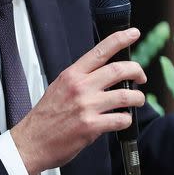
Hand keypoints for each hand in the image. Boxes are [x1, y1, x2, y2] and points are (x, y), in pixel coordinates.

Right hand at [10, 28, 146, 174]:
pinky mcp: (91, 126)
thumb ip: (80, 78)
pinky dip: (127, 119)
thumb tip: (102, 73)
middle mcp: (81, 87)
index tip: (133, 33)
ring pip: (125, 95)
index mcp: (72, 74)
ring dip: (137, 98)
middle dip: (137, 71)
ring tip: (137, 100)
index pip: (100, 51)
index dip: (120, 39)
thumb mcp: (59, 86)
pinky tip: (123, 120)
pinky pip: (121, 119)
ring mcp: (87, 106)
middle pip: (119, 70)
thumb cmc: (45, 116)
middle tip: (141, 76)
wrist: (32, 141)